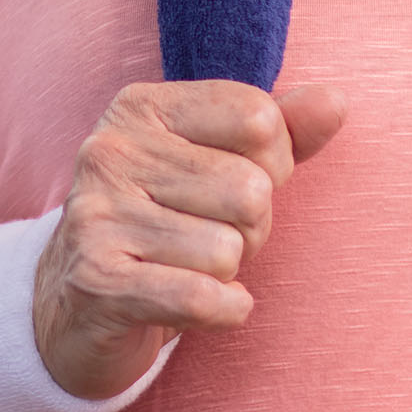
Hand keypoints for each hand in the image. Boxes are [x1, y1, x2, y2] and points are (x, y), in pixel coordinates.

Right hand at [32, 79, 347, 403]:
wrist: (75, 309)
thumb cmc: (166, 226)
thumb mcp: (217, 165)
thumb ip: (279, 132)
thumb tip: (336, 101)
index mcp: (141, 107)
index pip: (259, 119)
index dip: (270, 165)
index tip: (228, 189)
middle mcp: (110, 151)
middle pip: (251, 190)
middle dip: (250, 229)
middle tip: (204, 239)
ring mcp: (97, 216)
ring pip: (230, 250)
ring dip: (226, 274)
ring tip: (185, 269)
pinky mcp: (98, 282)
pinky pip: (204, 297)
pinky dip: (221, 311)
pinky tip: (195, 305)